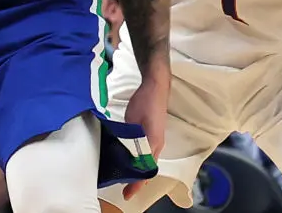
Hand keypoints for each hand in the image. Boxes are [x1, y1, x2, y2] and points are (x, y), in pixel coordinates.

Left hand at [123, 77, 168, 199]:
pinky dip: (139, 160)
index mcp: (153, 142)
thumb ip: (131, 137)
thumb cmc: (146, 102)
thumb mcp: (134, 120)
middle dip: (138, 181)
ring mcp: (155, 139)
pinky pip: (146, 152)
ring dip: (138, 171)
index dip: (137, 183)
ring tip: (126, 178)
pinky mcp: (152, 134)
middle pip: (148, 168)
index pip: (146, 169)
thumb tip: (125, 152)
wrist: (155, 87)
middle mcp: (156, 144)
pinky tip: (129, 160)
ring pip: (148, 161)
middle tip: (125, 190)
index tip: (128, 193)